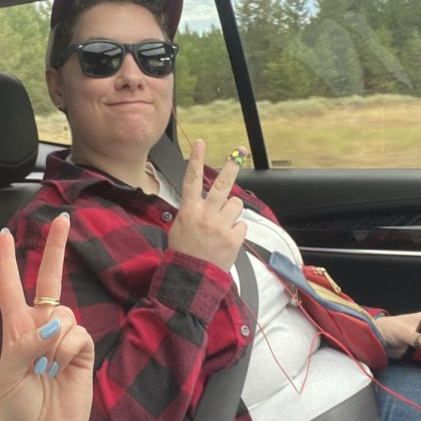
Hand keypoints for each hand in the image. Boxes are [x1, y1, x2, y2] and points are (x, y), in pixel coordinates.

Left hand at [0, 214, 94, 420]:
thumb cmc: (17, 411)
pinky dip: (65, 350)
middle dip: (56, 249)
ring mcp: (63, 338)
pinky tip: (60, 369)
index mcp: (15, 330)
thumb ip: (23, 344)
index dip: (10, 261)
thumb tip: (54, 322)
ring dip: (51, 341)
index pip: (11, 288)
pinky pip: (76, 333)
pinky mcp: (83, 350)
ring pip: (63, 312)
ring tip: (45, 369)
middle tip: (63, 219)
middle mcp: (40, 327)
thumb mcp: (5, 377)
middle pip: (50, 280)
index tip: (7, 233)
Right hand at [166, 139, 247, 270]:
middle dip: (231, 166)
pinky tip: (227, 240)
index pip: (191, 179)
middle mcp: (205, 215)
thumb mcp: (179, 227)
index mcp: (189, 211)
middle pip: (222, 185)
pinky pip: (241, 225)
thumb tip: (201, 201)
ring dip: (233, 211)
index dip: (195, 159)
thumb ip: (191, 211)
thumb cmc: (183, 253)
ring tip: (223, 224)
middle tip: (239, 152)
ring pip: (236, 204)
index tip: (200, 143)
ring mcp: (221, 226)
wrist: (191, 278)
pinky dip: (236, 231)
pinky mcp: (233, 238)